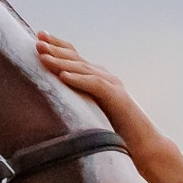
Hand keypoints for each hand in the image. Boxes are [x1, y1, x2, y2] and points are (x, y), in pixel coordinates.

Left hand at [36, 31, 182, 182]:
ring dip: (61, 61)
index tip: (39, 36)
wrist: (145, 147)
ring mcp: (113, 86)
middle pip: (77, 58)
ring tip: (43, 56)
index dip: (58, 46)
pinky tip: (63, 76)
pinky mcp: (118, 99)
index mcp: (98, 80)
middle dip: (55, 48)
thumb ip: (75, 104)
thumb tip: (49, 104)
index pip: (75, 58)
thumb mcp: (89, 114)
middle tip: (37, 40)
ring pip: (83, 69)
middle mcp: (105, 78)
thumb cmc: (116, 135)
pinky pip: (95, 86)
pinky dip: (79, 79)